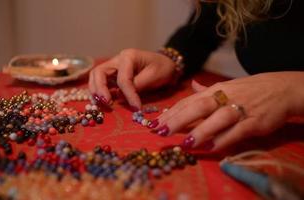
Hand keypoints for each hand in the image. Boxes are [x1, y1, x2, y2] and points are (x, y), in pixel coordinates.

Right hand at [88, 48, 177, 108]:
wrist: (165, 65)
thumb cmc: (162, 68)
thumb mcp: (155, 75)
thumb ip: (139, 85)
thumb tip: (122, 95)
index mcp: (129, 56)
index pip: (123, 78)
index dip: (128, 94)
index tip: (136, 108)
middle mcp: (117, 60)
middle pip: (99, 72)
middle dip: (100, 89)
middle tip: (107, 103)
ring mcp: (113, 67)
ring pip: (96, 76)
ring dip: (95, 91)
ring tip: (101, 104)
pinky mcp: (112, 76)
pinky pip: (100, 82)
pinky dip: (98, 92)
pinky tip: (101, 102)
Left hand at [150, 72, 303, 150]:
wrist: (280, 89)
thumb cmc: (247, 90)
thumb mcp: (225, 86)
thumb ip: (206, 90)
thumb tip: (192, 86)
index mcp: (214, 90)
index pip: (188, 101)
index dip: (171, 113)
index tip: (154, 124)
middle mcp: (223, 98)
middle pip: (198, 107)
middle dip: (178, 119)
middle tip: (161, 131)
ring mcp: (239, 110)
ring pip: (217, 119)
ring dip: (200, 131)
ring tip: (185, 143)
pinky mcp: (254, 122)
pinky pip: (237, 131)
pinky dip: (224, 139)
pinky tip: (211, 148)